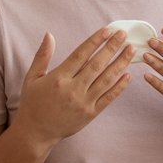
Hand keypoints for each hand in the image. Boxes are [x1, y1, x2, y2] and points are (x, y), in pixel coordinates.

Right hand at [9, 27, 133, 148]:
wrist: (35, 132)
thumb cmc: (32, 103)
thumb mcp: (32, 77)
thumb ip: (42, 55)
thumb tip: (49, 34)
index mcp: (59, 77)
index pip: (81, 54)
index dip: (95, 41)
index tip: (107, 30)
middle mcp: (73, 89)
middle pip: (97, 64)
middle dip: (112, 48)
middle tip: (123, 35)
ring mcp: (83, 102)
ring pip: (106, 80)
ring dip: (120, 64)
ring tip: (131, 51)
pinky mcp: (90, 114)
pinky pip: (108, 98)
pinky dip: (119, 87)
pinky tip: (128, 75)